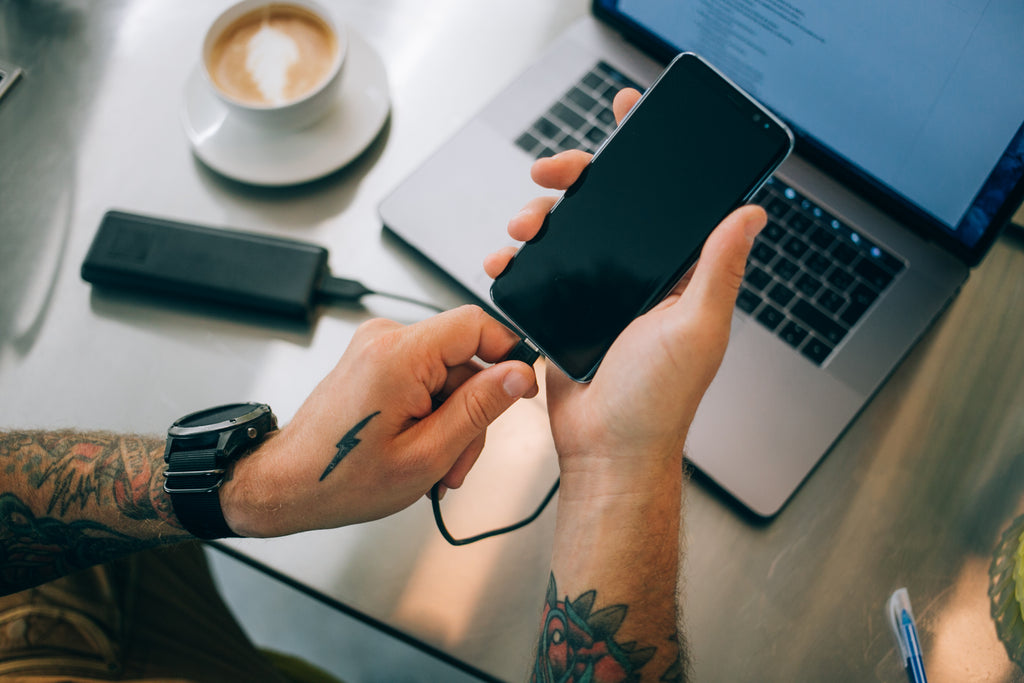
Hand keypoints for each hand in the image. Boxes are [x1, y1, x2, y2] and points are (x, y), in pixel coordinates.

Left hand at [221, 305, 537, 536]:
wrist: (287, 484)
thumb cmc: (340, 478)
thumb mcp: (427, 454)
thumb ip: (479, 409)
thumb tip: (519, 374)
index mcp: (399, 355)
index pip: (476, 324)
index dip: (508, 355)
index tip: (520, 391)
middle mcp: (386, 339)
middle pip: (464, 359)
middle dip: (472, 413)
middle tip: (457, 461)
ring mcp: (378, 348)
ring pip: (448, 375)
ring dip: (452, 422)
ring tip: (435, 466)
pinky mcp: (375, 361)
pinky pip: (426, 379)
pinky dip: (432, 414)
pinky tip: (421, 449)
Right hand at [484, 89, 765, 495]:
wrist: (606, 451)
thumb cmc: (658, 401)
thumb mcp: (696, 328)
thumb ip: (718, 268)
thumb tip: (752, 213)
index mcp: (678, 274)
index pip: (667, 202)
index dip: (648, 157)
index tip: (628, 117)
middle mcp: (640, 278)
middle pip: (605, 206)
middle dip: (575, 178)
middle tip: (551, 171)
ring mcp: (599, 294)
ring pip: (566, 234)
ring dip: (540, 218)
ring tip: (523, 228)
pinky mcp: (564, 313)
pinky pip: (539, 273)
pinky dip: (517, 262)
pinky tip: (504, 263)